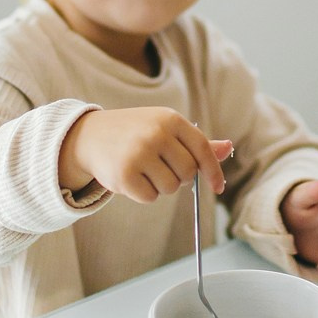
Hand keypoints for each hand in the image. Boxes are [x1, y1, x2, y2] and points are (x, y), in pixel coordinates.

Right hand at [60, 107, 231, 203]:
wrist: (89, 136)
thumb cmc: (134, 133)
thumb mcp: (165, 129)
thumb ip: (195, 143)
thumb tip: (228, 148)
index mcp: (171, 119)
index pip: (203, 150)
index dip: (213, 172)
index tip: (218, 188)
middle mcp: (157, 133)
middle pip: (188, 173)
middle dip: (178, 177)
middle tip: (160, 168)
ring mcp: (140, 153)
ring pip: (170, 187)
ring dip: (160, 186)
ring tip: (143, 170)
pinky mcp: (125, 174)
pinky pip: (150, 197)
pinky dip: (143, 194)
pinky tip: (131, 178)